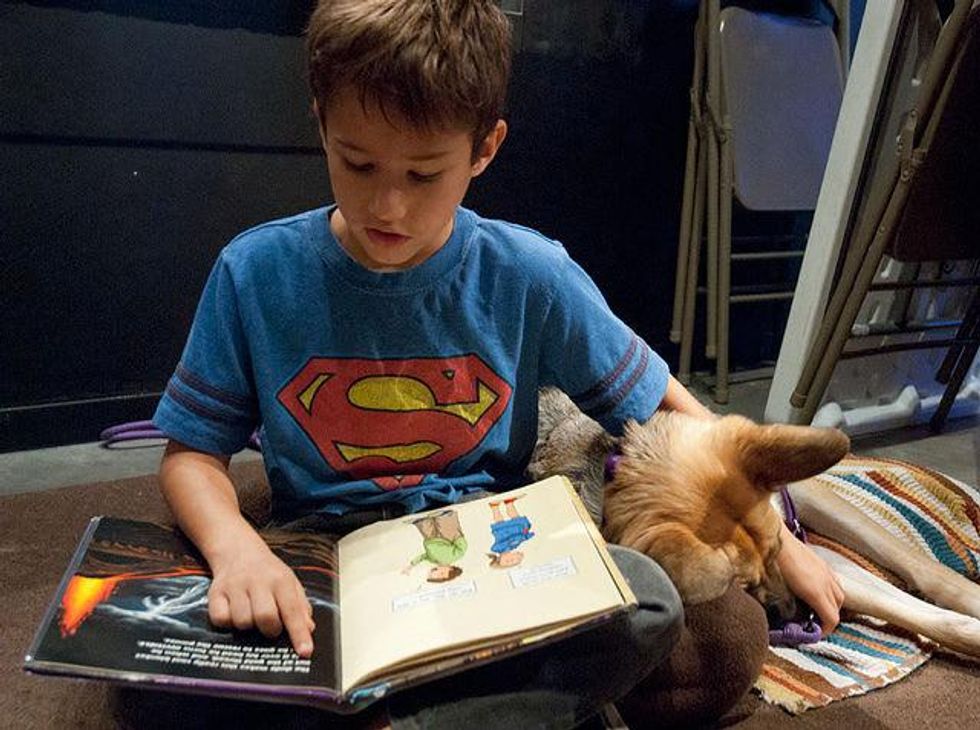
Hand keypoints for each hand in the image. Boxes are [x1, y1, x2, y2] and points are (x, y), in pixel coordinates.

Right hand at [207, 537, 315, 657]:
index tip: (305, 652)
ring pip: (242, 621)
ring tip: (252, 613)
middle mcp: (257, 581)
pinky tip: (234, 612)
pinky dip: (228, 623)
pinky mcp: (215, 593)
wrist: (239, 551)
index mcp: (280, 580)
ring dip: (249, 626)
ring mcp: (234, 586)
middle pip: (265, 617)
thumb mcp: (291, 583)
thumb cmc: (269, 573)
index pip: (293, 610)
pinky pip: (221, 620)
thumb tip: (309, 629)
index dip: (299, 634)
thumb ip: (301, 606)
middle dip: (271, 630)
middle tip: (272, 626)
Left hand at [776, 525, 844, 635]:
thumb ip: (789, 607)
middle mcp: (825, 581)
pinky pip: (835, 582)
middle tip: (810, 623)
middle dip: (827, 619)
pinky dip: (830, 591)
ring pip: (839, 594)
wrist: (771, 537)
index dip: (825, 631)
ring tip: (814, 608)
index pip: (832, 619)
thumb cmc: (770, 563)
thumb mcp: (778, 591)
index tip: (813, 634)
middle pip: (838, 608)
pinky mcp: (822, 562)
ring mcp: (825, 570)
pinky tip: (816, 591)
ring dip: (831, 605)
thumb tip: (791, 618)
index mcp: (815, 591)